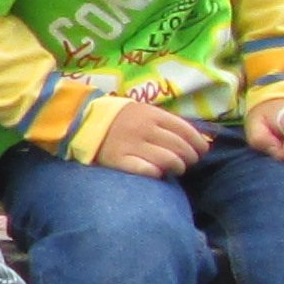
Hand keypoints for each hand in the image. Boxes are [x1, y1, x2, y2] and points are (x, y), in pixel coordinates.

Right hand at [90, 97, 206, 177]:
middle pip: (180, 146)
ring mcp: (131, 145)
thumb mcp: (142, 110)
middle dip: (190, 157)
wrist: (81, 122)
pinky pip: (148, 171)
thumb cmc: (118, 118)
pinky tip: (159, 173)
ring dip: (178, 167)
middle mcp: (144, 129)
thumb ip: (164, 121)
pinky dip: (158, 173)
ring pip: (168, 160)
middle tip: (189, 162)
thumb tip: (194, 138)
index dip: (198, 142)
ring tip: (177, 169)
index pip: (185, 130)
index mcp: (151, 115)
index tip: (201, 150)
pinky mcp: (119, 161)